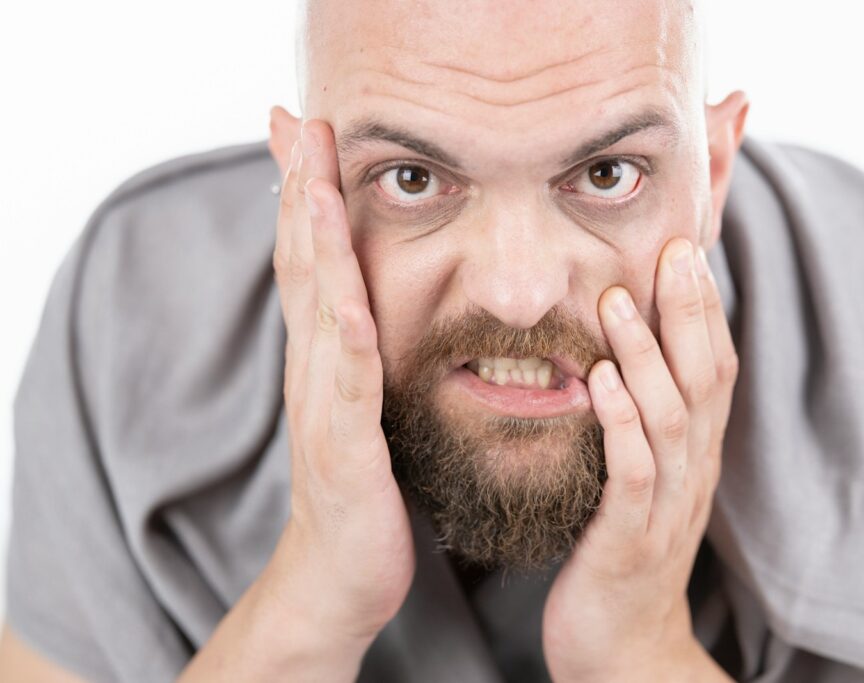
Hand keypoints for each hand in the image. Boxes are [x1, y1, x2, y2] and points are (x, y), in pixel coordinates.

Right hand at [263, 111, 415, 645]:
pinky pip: (349, 388)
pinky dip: (347, 342)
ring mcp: (324, 408)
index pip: (309, 261)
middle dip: (298, 191)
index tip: (305, 133)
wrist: (342, 573)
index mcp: (323, 357)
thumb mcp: (362, 404)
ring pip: (319, 312)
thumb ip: (363, 352)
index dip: (304, 195)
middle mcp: (313, 371)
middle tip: (296, 122)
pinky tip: (349, 305)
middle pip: (302, 266)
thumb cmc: (363, 486)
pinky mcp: (346, 450)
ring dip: (314, 247)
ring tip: (311, 182)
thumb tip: (374, 302)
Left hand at [541, 238, 738, 681]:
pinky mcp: (630, 539)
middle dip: (690, 310)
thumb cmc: (624, 551)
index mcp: (695, 452)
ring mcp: (666, 506)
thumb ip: (644, 421)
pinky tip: (600, 382)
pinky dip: (621, 424)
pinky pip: (632, 473)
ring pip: (669, 417)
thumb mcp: (644, 478)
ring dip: (646, 355)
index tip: (688, 245)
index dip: (704, 305)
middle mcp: (692, 470)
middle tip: (674, 247)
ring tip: (618, 301)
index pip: (713, 364)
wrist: (622, 646)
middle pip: (705, 377)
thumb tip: (624, 354)